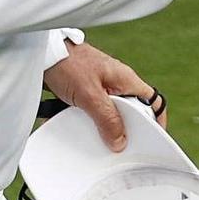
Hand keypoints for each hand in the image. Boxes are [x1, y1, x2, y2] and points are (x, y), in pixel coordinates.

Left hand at [42, 40, 165, 152]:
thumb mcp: (90, 95)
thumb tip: (120, 142)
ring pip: (111, 113)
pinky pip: (93, 110)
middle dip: (126, 130)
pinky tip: (76, 129)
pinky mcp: (86, 90)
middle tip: (118, 147)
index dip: (156, 120)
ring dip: (103, 127)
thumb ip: (107, 119)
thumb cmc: (68, 64)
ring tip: (95, 140)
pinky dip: (86, 120)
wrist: (42, 52)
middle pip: (131, 111)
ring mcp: (102, 86)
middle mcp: (117, 83)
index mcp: (126, 80)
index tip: (152, 140)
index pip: (152, 101)